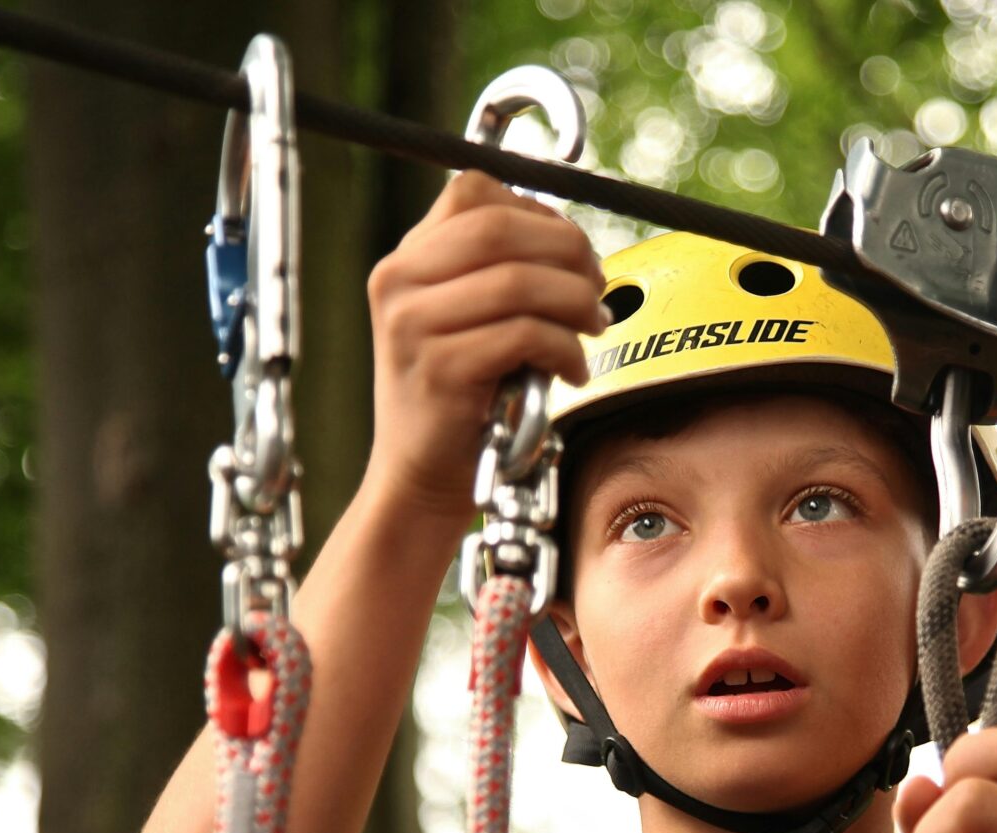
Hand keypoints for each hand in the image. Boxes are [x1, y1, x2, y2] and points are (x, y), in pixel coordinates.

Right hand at [363, 170, 609, 520]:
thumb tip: (574, 243)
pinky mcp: (440, 369)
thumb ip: (497, 274)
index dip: (538, 212)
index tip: (572, 252)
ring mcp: (414, 325)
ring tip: (592, 328)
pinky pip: (525, 335)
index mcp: (405, 260)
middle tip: (597, 288)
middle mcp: (398, 282)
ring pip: (520, 280)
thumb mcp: (463, 319)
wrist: (420, 476)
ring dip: (576, 302)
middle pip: (502, 228)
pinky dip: (565, 350)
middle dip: (568, 252)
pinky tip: (571, 371)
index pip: (475, 192)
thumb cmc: (459, 399)